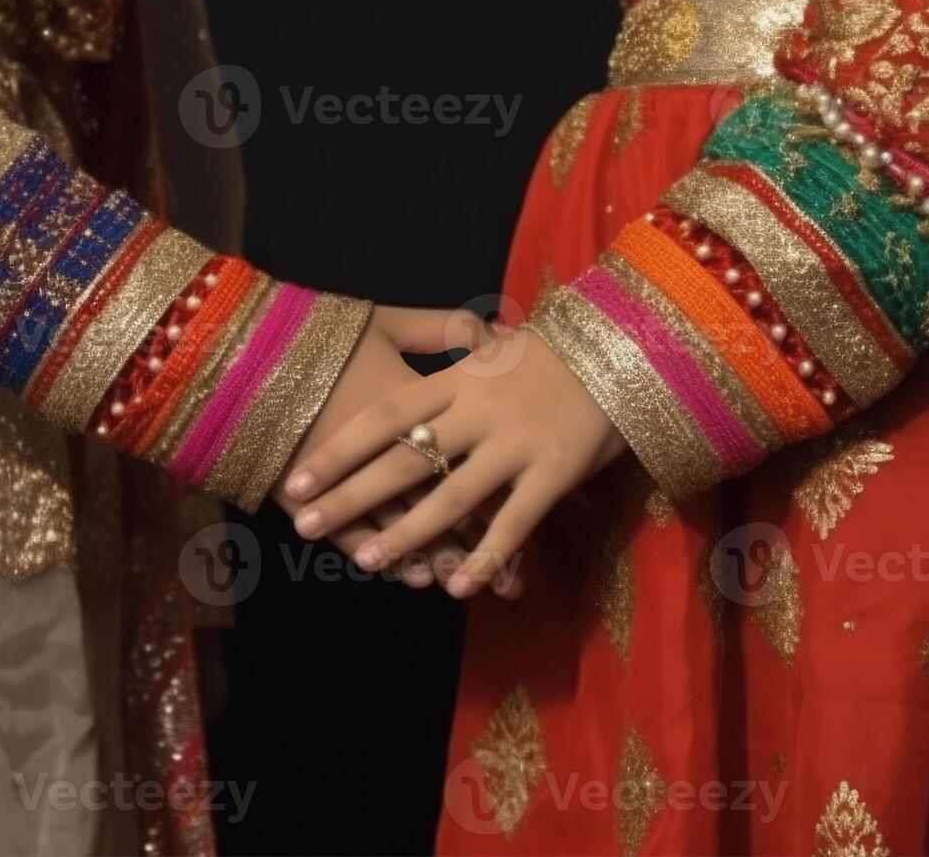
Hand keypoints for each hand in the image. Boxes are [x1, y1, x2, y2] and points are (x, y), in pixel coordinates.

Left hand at [285, 327, 625, 597]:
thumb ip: (453, 347)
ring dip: (407, 533)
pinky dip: (486, 557)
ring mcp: (517, 443)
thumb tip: (412, 350)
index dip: (339, 450)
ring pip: (452, 497)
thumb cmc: (557, 348)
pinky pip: (514, 522)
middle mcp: (481, 412)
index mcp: (460, 379)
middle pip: (404, 459)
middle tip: (305, 525)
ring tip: (367, 562)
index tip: (297, 478)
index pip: (384, 417)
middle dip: (351, 495)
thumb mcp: (497, 339)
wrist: (630, 347)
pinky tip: (458, 588)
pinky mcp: (554, 471)